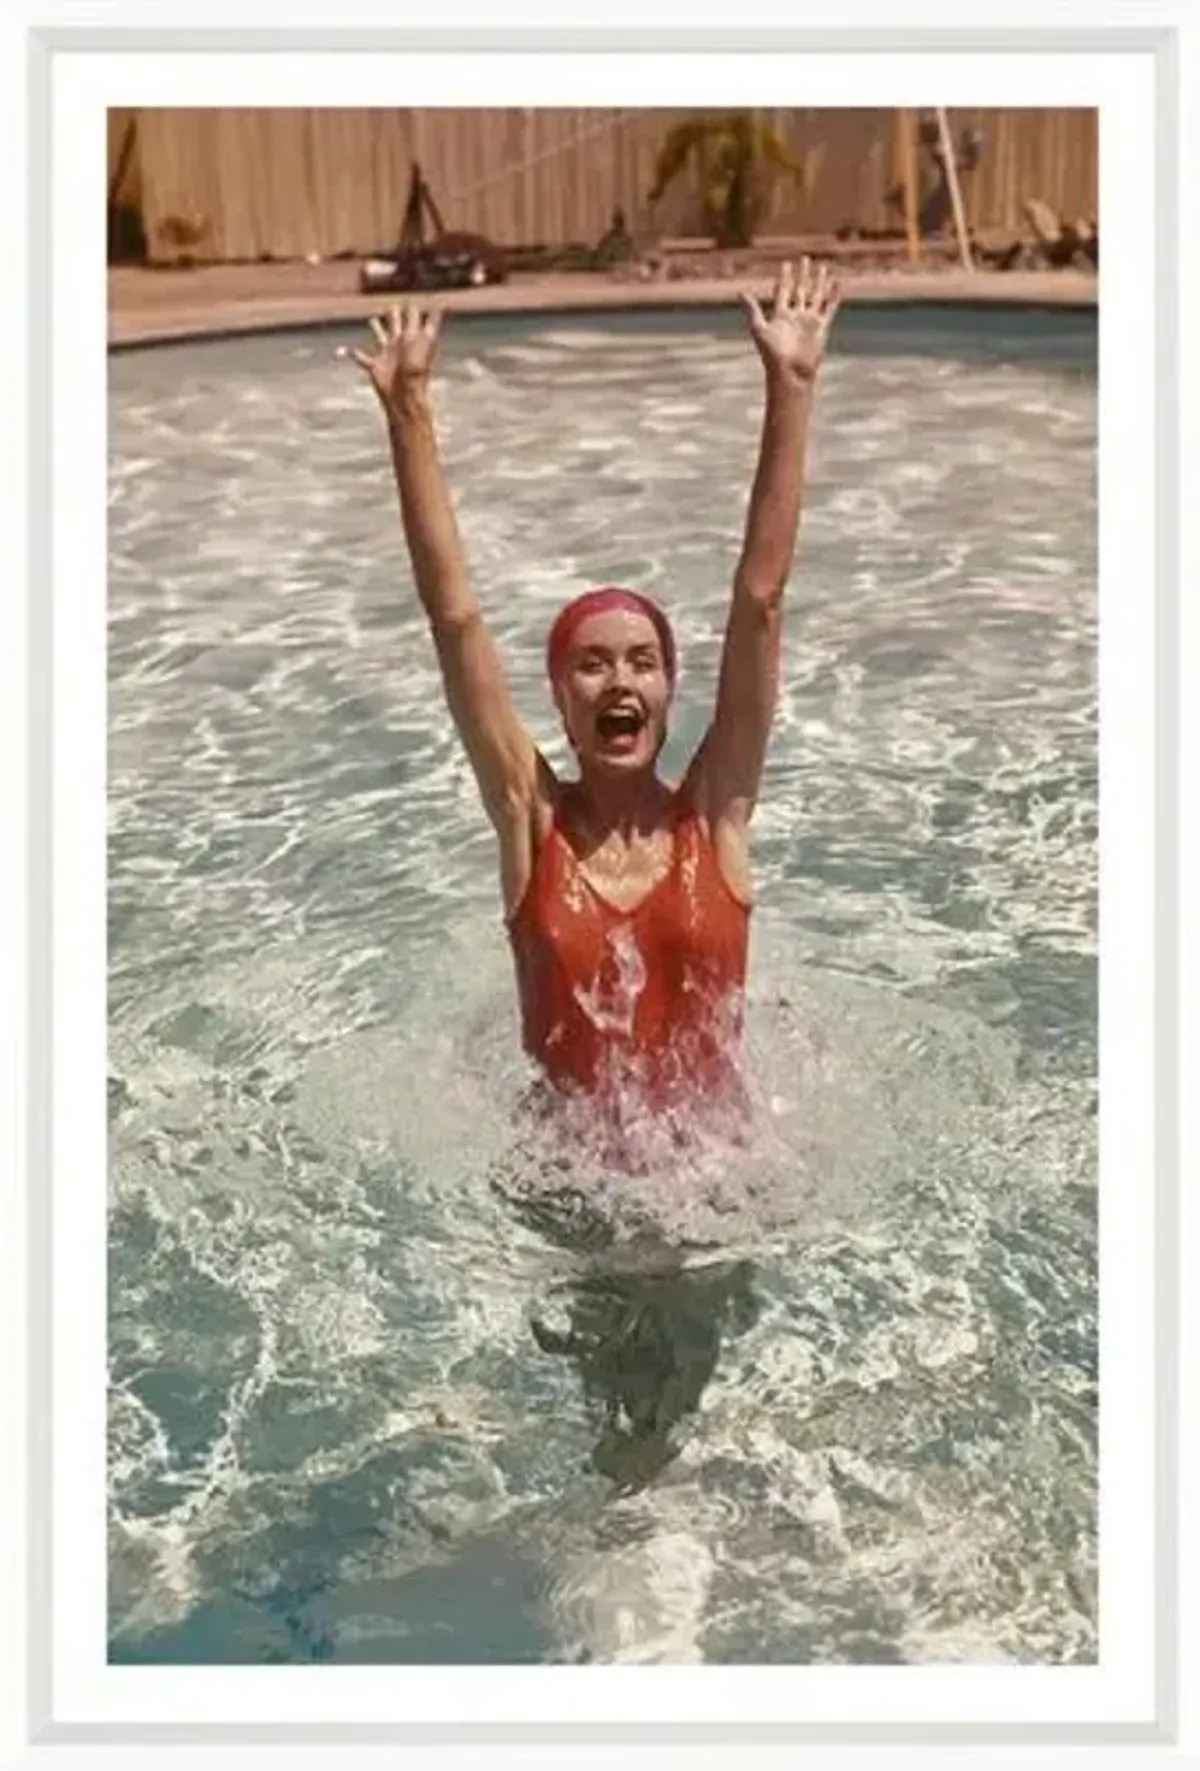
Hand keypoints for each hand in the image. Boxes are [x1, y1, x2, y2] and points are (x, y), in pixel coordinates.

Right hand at [348, 302, 442, 407]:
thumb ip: (430, 323)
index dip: (413, 310)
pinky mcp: (375, 366)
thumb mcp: (424, 341)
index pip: (413, 319)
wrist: (406, 395)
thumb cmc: (417, 369)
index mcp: (411, 338)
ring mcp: (386, 355)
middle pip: (396, 325)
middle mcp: (399, 344)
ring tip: (373, 320)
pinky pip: (361, 357)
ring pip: (380, 337)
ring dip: (376, 329)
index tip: (413, 300)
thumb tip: (441, 304)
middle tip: (393, 307)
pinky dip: (352, 354)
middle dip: (394, 316)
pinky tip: (343, 350)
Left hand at [741, 257, 840, 387]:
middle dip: (802, 275)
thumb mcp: (759, 328)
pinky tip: (837, 283)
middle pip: (800, 290)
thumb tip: (740, 292)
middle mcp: (795, 316)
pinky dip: (834, 296)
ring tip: (823, 267)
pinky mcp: (821, 327)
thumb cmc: (772, 354)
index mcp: (780, 316)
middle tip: (805, 258)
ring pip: (816, 296)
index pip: (783, 291)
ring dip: (819, 282)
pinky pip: (829, 308)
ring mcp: (809, 321)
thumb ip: (752, 310)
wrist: (790, 372)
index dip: (784, 278)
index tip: (786, 264)